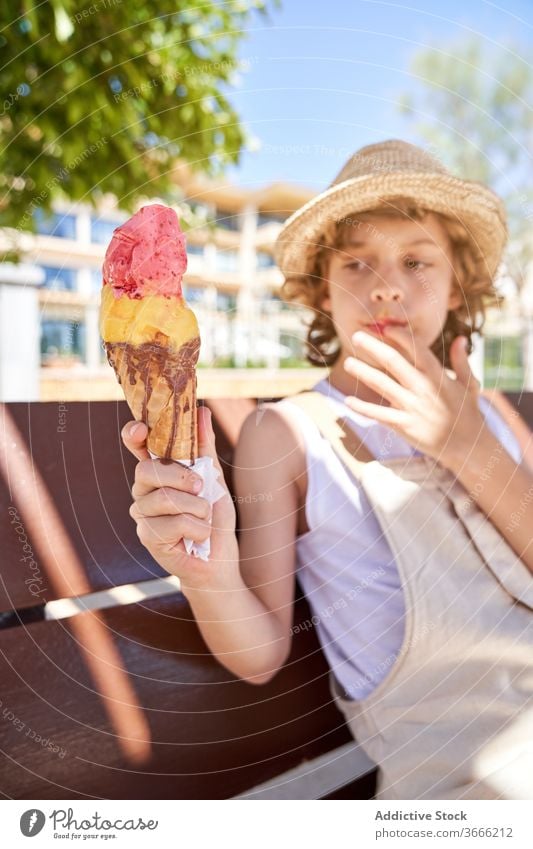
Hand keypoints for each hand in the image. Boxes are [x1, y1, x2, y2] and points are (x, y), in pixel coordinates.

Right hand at [121, 407, 237, 589]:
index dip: (134, 434)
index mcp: (158, 472)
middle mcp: (144, 491)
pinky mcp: (148, 538)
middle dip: (180, 476)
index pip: (137, 447)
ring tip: (205, 518)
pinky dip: (197, 528)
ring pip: (164, 499)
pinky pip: (173, 523)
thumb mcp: (213, 478)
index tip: (141, 427)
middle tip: (202, 487)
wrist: (220, 560)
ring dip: (197, 508)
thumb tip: (201, 411)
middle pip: (147, 470)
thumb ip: (204, 447)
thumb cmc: (214, 518)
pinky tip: (199, 537)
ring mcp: (143, 515)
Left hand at [343, 327, 485, 469]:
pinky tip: (348, 401)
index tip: (386, 327)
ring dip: (362, 372)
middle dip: (373, 347)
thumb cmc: (466, 413)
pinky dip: (362, 408)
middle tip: (356, 336)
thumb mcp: (468, 385)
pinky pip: (378, 414)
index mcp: (438, 375)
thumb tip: (460, 338)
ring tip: (347, 363)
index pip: (417, 349)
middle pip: (393, 361)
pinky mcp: (404, 425)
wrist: (466, 445)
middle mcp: (422, 388)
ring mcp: (412, 407)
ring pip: (381, 385)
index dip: (400, 336)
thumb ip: (461, 361)